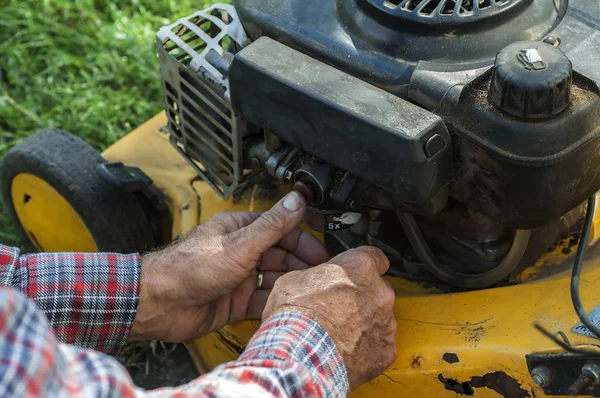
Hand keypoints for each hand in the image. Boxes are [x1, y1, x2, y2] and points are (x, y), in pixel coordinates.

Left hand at [130, 191, 327, 341]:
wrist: (160, 304)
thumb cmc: (191, 268)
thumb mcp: (240, 244)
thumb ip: (272, 225)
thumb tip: (297, 199)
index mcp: (240, 230)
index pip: (280, 230)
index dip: (302, 241)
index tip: (321, 254)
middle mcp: (241, 252)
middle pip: (280, 256)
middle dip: (300, 265)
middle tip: (319, 277)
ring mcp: (238, 277)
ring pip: (273, 279)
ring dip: (289, 284)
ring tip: (307, 293)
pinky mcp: (234, 302)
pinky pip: (262, 301)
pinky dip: (275, 304)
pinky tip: (288, 307)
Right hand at [263, 247, 396, 389]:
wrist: (300, 357)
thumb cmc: (296, 318)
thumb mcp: (294, 280)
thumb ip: (318, 276)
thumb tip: (317, 280)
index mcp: (360, 267)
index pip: (375, 257)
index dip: (364, 266)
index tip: (357, 273)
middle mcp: (380, 292)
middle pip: (379, 290)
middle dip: (363, 297)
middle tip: (339, 308)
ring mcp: (386, 322)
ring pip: (381, 318)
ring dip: (365, 323)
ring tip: (338, 334)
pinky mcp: (387, 350)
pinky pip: (381, 345)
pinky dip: (368, 349)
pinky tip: (346, 351)